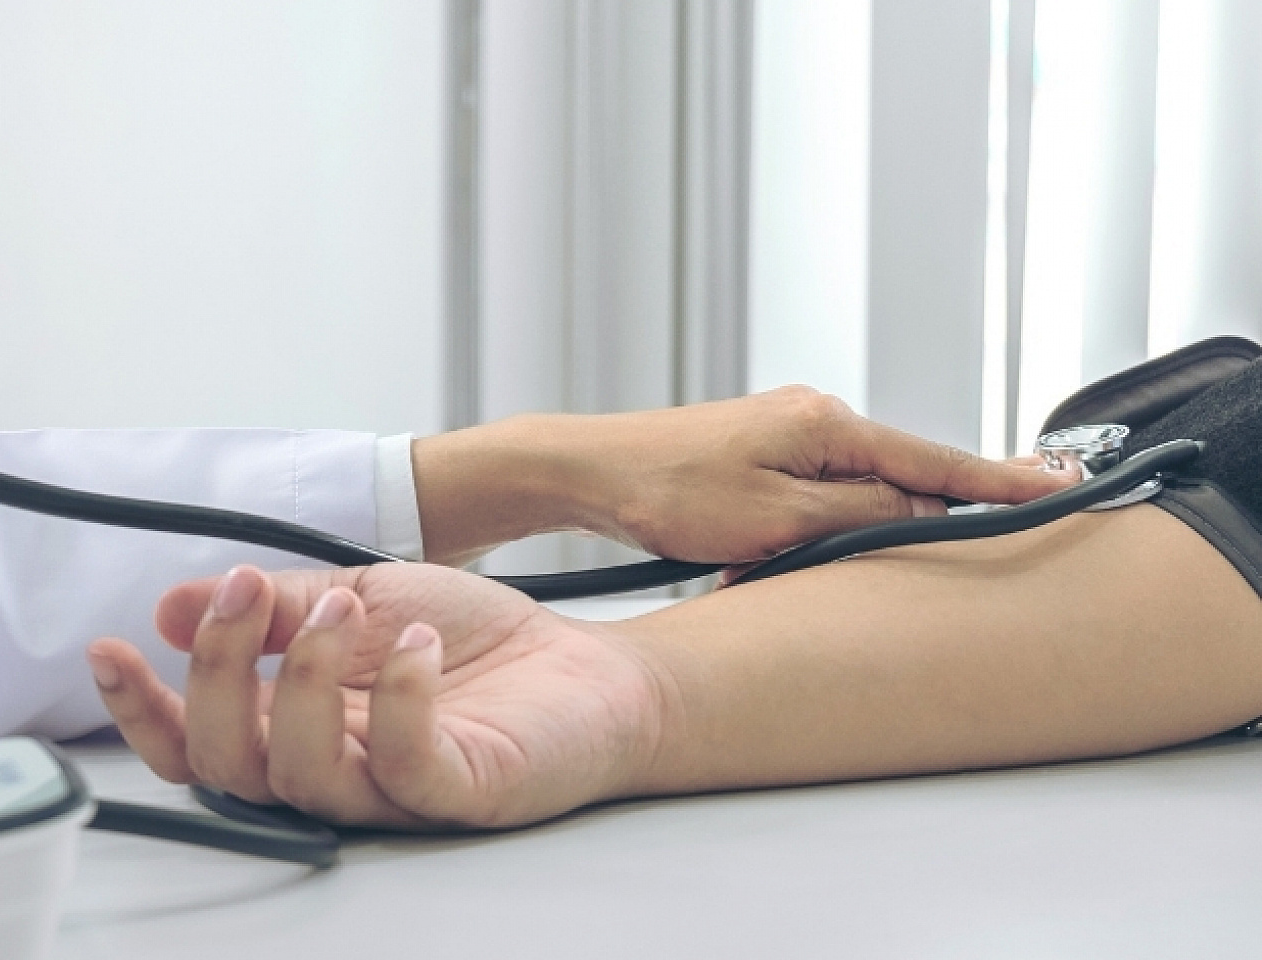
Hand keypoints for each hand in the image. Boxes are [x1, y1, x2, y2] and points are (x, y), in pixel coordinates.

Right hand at [85, 563, 664, 828]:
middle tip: (240, 593)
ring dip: (302, 677)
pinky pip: (403, 766)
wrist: (587, 667)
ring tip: (339, 611)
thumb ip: (274, 605)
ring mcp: (392, 788)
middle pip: (229, 763)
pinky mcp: (457, 792)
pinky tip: (413, 645)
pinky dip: (398, 698)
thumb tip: (171, 604)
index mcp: (297, 724)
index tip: (110, 648)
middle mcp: (333, 767)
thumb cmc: (472, 644)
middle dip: (216, 673)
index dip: (142, 709)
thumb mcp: (359, 596)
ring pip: (301, 772)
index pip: (197, 742)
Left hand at [411, 386, 1079, 564]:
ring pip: (839, 506)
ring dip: (812, 546)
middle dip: (875, 536)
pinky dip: (783, 539)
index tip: (1060, 488)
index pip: (935, 463)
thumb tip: (923, 512)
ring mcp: (784, 436)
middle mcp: (814, 419)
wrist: (586, 472)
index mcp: (828, 424)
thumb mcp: (776, 520)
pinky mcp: (757, 457)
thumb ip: (859, 517)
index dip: (1000, 483)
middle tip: (833, 557)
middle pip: (890, 487)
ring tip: (745, 562)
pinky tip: (735, 559)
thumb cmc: (667, 492)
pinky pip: (800, 506)